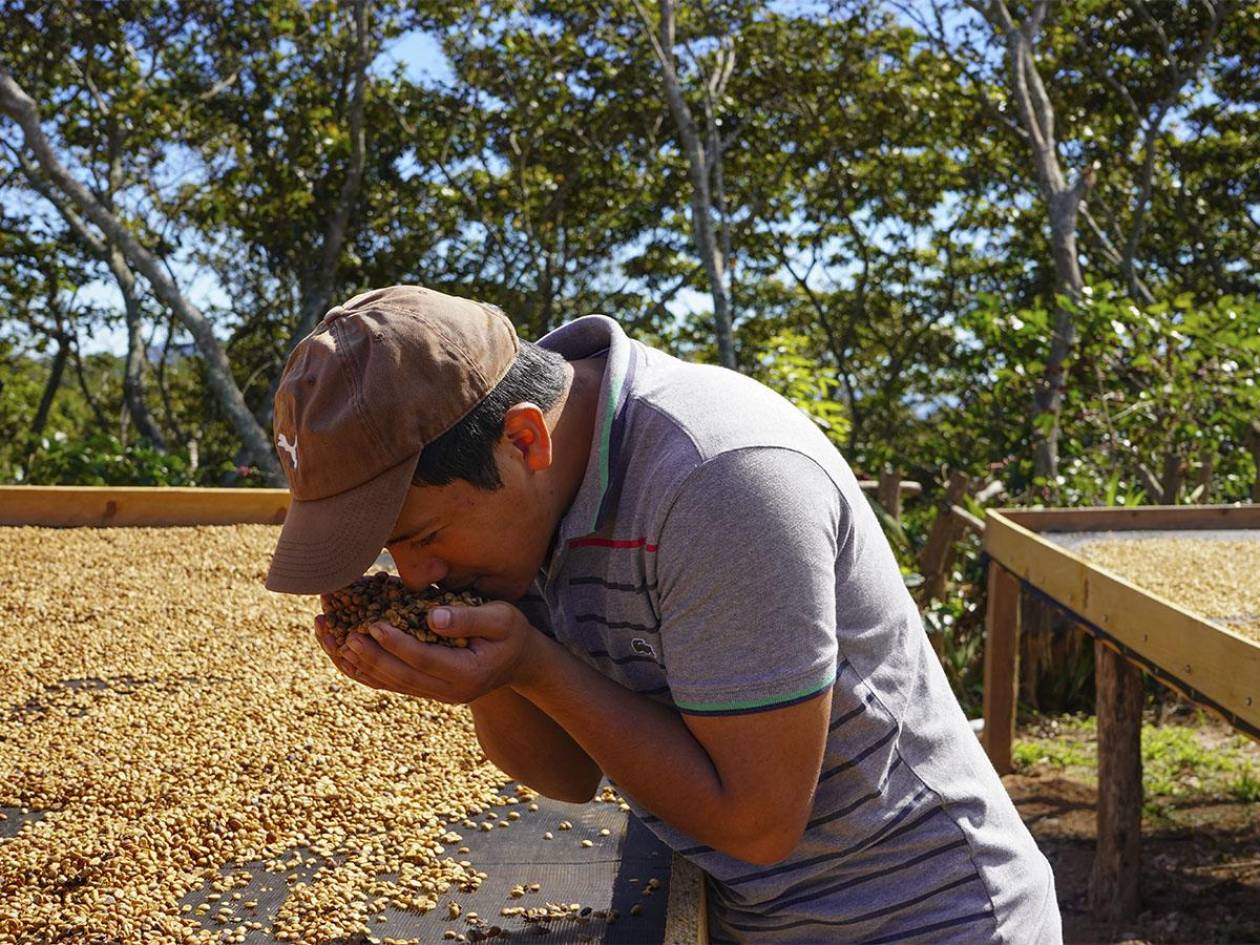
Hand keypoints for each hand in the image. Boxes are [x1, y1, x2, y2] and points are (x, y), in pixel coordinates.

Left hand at [314, 599, 542, 703]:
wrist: (519, 661)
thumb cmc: (511, 633)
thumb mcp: (502, 618)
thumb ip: (468, 618)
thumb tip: (432, 616)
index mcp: (467, 673)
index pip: (425, 658)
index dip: (397, 643)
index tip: (374, 624)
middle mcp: (449, 691)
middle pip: (401, 676)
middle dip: (370, 656)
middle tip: (345, 634)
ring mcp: (436, 694)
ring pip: (391, 683)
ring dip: (360, 664)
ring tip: (334, 641)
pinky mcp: (426, 690)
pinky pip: (390, 683)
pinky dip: (365, 669)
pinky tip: (344, 653)